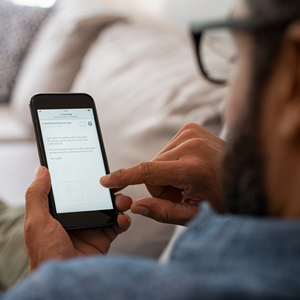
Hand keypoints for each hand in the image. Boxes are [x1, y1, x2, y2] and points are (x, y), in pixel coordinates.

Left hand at [25, 167, 131, 272]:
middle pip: (97, 197)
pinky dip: (124, 219)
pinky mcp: (104, 238)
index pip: (76, 189)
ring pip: (110, 208)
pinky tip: (122, 218)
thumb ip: (37, 195)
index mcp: (62, 212)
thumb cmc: (46, 254)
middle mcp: (78, 217)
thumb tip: (42, 171)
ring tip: (122, 201)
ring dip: (120, 202)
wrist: (66, 279)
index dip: (87, 179)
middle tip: (115, 184)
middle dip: (108, 189)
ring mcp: (93, 227)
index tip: (96, 170)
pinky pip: (119, 224)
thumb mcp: (36, 222)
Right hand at [101, 123, 224, 225]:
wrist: (245, 176)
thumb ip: (162, 211)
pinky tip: (189, 166)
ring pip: (157, 159)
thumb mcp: (194, 214)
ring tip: (189, 179)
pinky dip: (173, 161)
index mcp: (193, 168)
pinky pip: (167, 149)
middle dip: (160, 184)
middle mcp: (191, 145)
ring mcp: (192, 133)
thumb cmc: (222, 198)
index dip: (123, 177)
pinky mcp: (191, 128)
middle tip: (182, 191)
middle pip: (151, 169)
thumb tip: (135, 206)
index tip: (105, 180)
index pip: (147, 171)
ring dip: (167, 172)